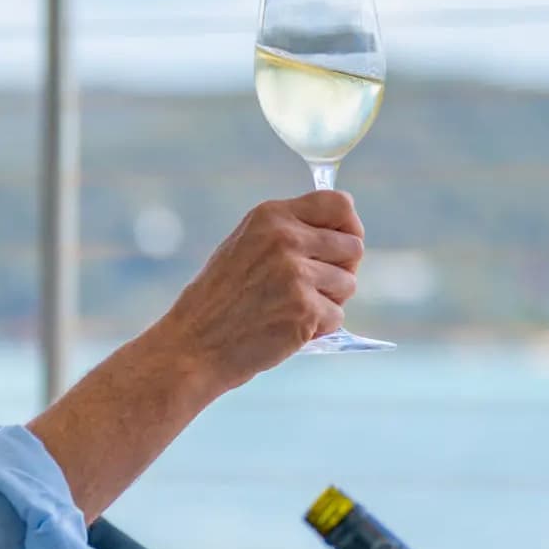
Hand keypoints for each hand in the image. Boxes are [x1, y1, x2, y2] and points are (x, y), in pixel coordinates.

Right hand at [151, 191, 363, 393]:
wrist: (195, 344)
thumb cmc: (220, 298)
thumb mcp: (247, 243)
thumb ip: (289, 231)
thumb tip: (344, 229)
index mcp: (271, 216)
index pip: (339, 204)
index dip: (349, 227)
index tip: (342, 247)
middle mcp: (286, 239)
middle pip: (353, 246)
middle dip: (341, 270)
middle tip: (311, 287)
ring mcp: (296, 274)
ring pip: (348, 283)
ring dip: (328, 301)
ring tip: (290, 308)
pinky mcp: (304, 309)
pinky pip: (337, 316)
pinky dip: (318, 328)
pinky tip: (287, 328)